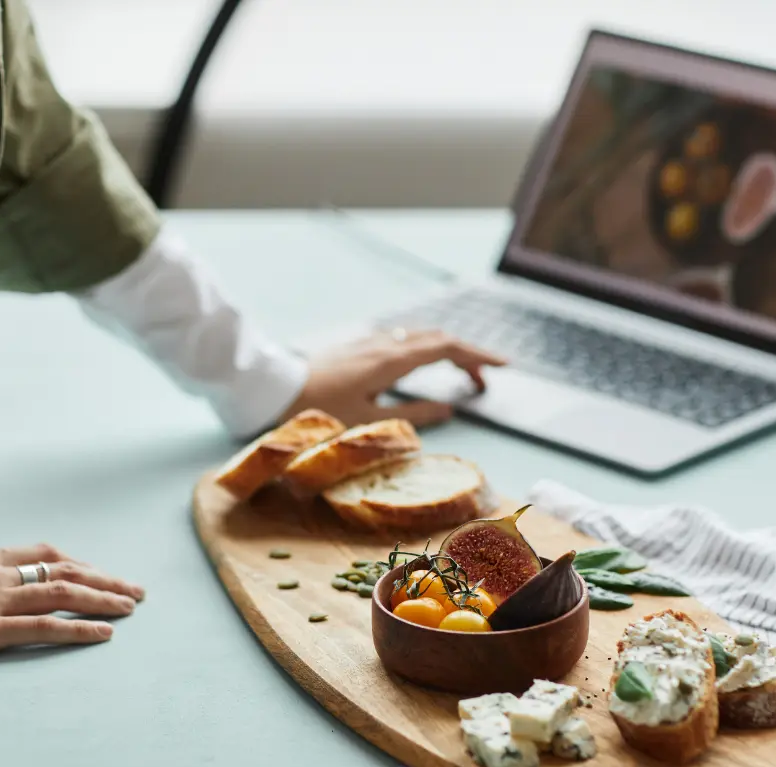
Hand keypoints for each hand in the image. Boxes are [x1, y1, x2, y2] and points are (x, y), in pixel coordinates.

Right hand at [0, 544, 144, 666]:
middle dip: (104, 580)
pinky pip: (42, 627)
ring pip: (62, 594)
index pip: (43, 555)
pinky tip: (103, 634)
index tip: (100, 573)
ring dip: (102, 599)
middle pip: (64, 571)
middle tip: (134, 590)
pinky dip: (78, 628)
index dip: (78, 564)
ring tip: (130, 606)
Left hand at [285, 329, 505, 426]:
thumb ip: (412, 416)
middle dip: (467, 356)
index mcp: (392, 360)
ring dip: (446, 352)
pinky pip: (403, 340)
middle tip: (485, 380)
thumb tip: (449, 410)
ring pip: (420, 337)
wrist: (273, 388)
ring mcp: (370, 341)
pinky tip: (422, 367)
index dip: (478, 355)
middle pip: (438, 339)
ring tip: (461, 376)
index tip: (502, 367)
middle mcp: (385, 343)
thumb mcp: (369, 421)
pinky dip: (425, 350)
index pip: (447, 348)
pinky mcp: (358, 345)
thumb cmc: (317, 409)